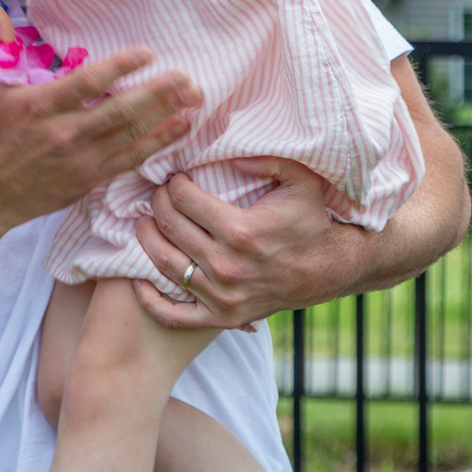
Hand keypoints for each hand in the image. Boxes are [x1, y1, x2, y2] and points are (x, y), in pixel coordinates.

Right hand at [0, 18, 200, 237]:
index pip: (88, 82)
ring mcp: (81, 158)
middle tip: (186, 76)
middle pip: (120, 110)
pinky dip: (159, 142)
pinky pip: (132, 158)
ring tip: (193, 96)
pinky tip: (181, 127)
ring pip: (132, 133)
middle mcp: (64, 131)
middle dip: (157, 92)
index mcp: (40, 105)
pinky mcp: (90, 178)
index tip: (147, 53)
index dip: (120, 66)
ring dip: (166, 114)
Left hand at [135, 157, 375, 330]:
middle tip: (157, 196)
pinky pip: (173, 315)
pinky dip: (150, 300)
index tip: (174, 180)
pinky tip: (139, 280)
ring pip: (163, 265)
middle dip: (156, 205)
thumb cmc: (311, 221)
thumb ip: (268, 160)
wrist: (333, 269)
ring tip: (145, 224)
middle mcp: (227, 266)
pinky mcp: (223, 317)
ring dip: (146, 240)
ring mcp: (223, 296)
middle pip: (169, 227)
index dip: (172, 185)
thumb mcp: (301, 180)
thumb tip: (230, 155)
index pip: (182, 200)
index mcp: (241, 231)